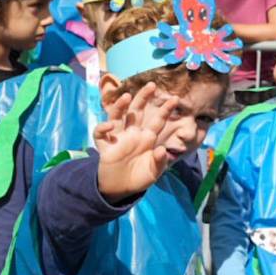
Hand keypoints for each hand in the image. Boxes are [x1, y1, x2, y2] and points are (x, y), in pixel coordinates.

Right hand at [93, 82, 176, 200]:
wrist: (121, 189)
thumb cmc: (139, 178)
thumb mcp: (153, 172)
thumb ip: (159, 162)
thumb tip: (161, 149)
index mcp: (147, 139)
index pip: (157, 121)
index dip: (165, 110)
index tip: (175, 99)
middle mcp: (133, 134)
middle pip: (137, 112)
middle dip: (143, 98)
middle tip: (151, 85)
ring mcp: (118, 139)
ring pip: (118, 117)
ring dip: (120, 106)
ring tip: (126, 96)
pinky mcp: (105, 147)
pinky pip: (100, 134)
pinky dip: (102, 128)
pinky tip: (109, 126)